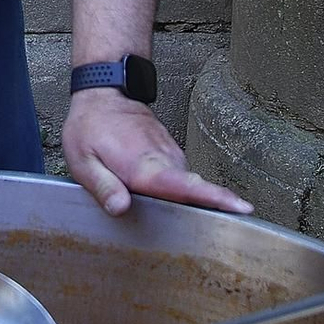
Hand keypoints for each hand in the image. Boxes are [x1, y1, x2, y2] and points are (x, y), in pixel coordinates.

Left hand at [61, 91, 251, 217]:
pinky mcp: (171, 156)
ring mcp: (171, 157)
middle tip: (222, 227)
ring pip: (190, 188)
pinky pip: (182, 181)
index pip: (184, 186)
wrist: (104, 95)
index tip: (240, 206)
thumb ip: (103, 186)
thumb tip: (120, 209)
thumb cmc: (91, 126)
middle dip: (214, 210)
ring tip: (184, 220)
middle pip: (196, 192)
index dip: (213, 198)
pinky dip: (182, 194)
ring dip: (193, 205)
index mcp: (143, 166)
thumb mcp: (82, 159)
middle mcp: (164, 161)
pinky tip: (167, 202)